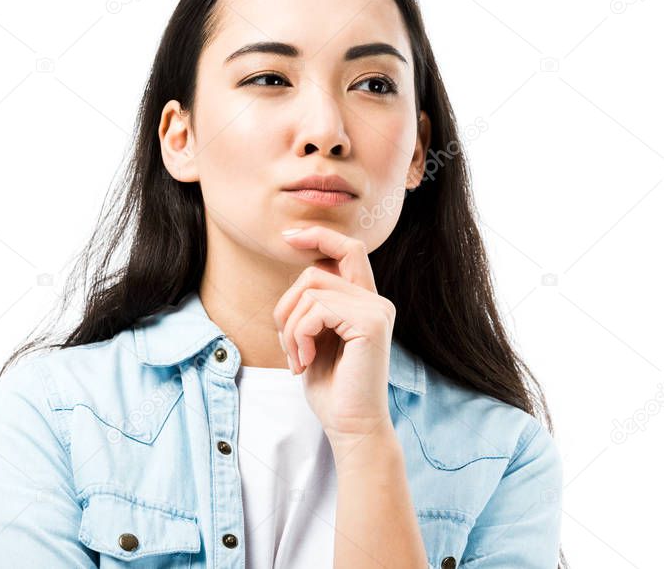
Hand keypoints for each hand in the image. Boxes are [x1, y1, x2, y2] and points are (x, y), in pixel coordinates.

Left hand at [273, 225, 396, 443]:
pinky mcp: (371, 324)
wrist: (351, 427)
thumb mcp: (316, 338)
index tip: (289, 237)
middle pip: (314, 273)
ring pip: (311, 289)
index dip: (319, 235)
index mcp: (365, 302)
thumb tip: (303, 270)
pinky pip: (316, 309)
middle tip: (287, 345)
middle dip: (286, 307)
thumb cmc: (332, 388)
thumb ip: (316, 305)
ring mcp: (377, 310)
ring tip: (296, 358)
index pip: (348, 249)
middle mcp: (376, 301)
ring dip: (290, 327)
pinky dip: (299, 336)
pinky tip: (304, 363)